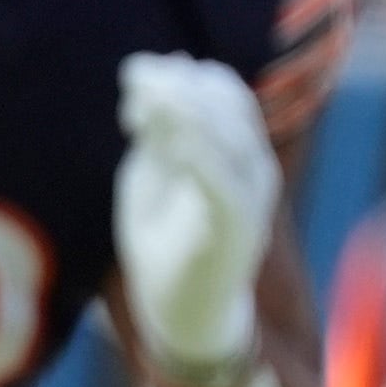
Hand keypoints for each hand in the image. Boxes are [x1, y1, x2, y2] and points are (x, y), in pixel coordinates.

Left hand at [118, 51, 279, 386]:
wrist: (181, 312)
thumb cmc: (165, 240)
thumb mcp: (151, 176)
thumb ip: (152, 133)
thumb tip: (149, 75)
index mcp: (233, 150)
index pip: (223, 93)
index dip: (182, 76)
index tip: (135, 74)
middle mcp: (251, 168)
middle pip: (228, 108)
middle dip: (181, 87)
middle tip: (135, 81)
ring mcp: (249, 197)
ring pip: (232, 140)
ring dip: (189, 114)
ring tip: (151, 100)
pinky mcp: (237, 229)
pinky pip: (225, 186)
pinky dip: (200, 158)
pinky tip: (171, 141)